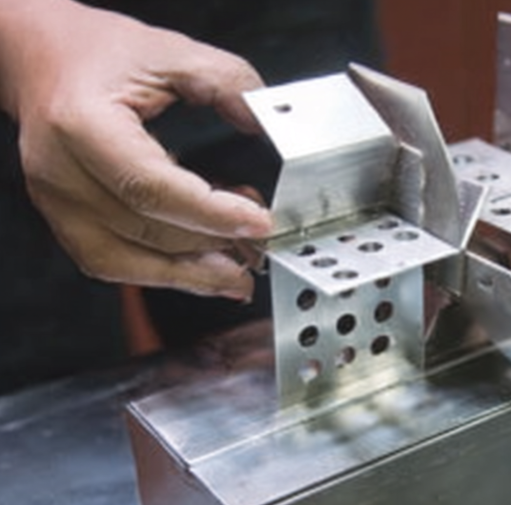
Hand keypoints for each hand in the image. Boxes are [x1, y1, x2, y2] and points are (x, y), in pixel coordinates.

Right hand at [0, 0, 271, 299]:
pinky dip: (163, 272)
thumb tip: (270, 126)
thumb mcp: (173, 53)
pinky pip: (113, 263)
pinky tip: (203, 269)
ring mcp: (55, 201)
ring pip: (128, 261)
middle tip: (262, 245)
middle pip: (145, 229)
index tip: (259, 223)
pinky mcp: (63, 220)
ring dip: (192, 272)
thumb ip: (228, 84)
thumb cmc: (100, 53)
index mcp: (81, 123)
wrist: (46, 57)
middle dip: (213, 245)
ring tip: (240, 267)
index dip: (211, 213)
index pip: (152, 186)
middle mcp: (59, 169)